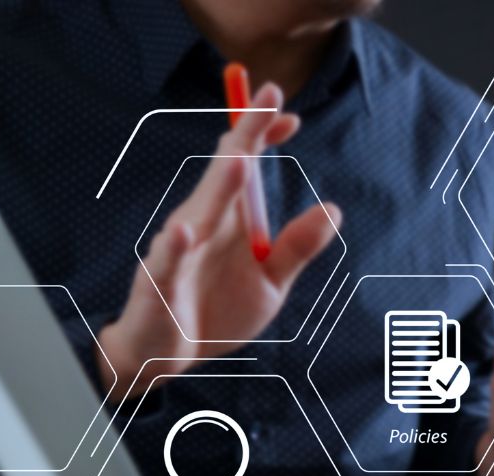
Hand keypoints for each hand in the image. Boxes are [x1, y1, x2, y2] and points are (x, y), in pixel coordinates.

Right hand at [95, 82, 343, 399]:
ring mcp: (179, 251)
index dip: (264, 139)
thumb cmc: (214, 312)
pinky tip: (184, 232)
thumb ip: (297, 247)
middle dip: (246, 137)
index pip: (245, 168)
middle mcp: (202, 224)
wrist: (167, 356)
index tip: (291, 117)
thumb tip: (334, 210)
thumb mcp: (269, 282)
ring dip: (219, 185)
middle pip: (225, 173)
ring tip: (240, 158)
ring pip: (199, 211)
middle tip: (266, 100)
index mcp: (227, 220)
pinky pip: (167, 263)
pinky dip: (175, 248)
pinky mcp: (160, 284)